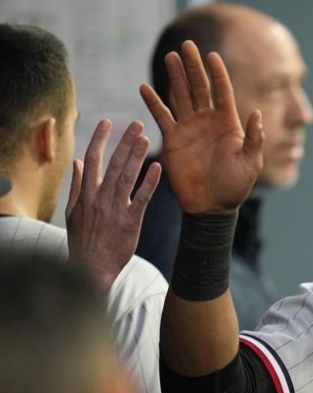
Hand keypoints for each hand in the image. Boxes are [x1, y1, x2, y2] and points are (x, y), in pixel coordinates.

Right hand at [65, 120, 160, 292]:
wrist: (91, 268)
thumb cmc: (83, 240)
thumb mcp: (73, 212)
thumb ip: (77, 186)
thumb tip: (77, 161)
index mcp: (86, 194)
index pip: (92, 159)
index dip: (99, 139)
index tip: (107, 122)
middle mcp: (100, 198)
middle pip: (112, 163)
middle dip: (124, 142)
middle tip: (137, 124)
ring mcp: (115, 209)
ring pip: (127, 177)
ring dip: (136, 156)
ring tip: (146, 137)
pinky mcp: (131, 222)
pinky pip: (142, 199)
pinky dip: (149, 182)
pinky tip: (157, 167)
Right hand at [139, 40, 262, 214]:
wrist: (211, 206)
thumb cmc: (235, 186)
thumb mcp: (250, 163)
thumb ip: (254, 139)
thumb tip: (257, 114)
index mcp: (228, 123)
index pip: (222, 91)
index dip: (217, 73)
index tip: (211, 54)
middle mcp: (208, 121)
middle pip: (199, 87)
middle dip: (193, 67)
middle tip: (186, 45)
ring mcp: (190, 128)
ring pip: (180, 96)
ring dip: (175, 76)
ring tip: (170, 56)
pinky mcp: (173, 139)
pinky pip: (162, 116)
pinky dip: (153, 102)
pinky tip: (144, 87)